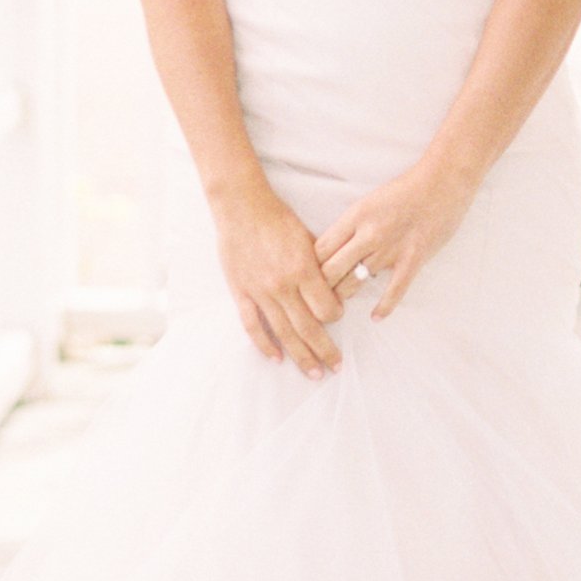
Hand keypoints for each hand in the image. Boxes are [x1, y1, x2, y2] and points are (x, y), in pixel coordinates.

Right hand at [213, 183, 343, 375]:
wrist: (242, 208)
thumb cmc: (278, 219)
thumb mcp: (308, 238)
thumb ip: (320, 267)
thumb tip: (334, 292)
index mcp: (303, 270)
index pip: (326, 308)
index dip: (336, 316)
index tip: (338, 317)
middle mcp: (283, 285)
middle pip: (309, 328)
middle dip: (325, 351)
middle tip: (336, 367)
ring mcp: (260, 292)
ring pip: (284, 333)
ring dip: (300, 356)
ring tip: (313, 372)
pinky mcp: (242, 293)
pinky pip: (254, 326)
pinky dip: (265, 344)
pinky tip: (276, 358)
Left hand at [316, 160, 479, 321]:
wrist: (443, 181)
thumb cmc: (406, 189)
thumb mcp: (369, 201)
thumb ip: (352, 226)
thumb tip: (334, 250)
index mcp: (355, 216)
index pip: (319, 249)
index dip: (309, 267)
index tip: (308, 276)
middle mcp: (368, 234)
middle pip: (330, 270)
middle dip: (320, 287)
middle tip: (317, 297)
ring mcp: (390, 249)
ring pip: (354, 282)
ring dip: (345, 296)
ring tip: (338, 307)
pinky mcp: (413, 259)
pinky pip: (394, 291)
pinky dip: (383, 307)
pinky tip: (375, 317)